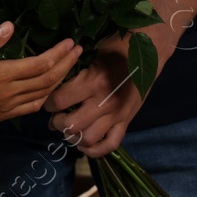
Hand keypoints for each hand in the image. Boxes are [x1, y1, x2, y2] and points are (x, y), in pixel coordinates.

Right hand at [0, 22, 81, 137]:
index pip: (40, 64)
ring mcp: (10, 106)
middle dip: (66, 64)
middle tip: (78, 50)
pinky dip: (47, 96)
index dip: (58, 54)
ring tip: (69, 65)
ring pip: (44, 93)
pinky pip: (34, 106)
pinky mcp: (6, 115)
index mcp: (2, 75)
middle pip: (48, 79)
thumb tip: (10, 25)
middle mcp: (10, 92)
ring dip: (60, 79)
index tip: (70, 42)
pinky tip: (50, 88)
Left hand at [44, 29, 175, 157]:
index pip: (59, 101)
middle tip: (56, 117)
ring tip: (69, 128)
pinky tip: (84, 144)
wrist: (148, 50)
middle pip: (71, 125)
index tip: (48, 101)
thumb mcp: (91, 53)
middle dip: (57, 123)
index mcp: (93, 81)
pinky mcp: (126, 121)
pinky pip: (110, 145)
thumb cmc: (116, 46)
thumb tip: (54, 86)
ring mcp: (117, 114)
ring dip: (74, 137)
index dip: (48, 103)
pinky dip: (94, 150)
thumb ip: (73, 71)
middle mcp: (104, 101)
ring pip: (88, 139)